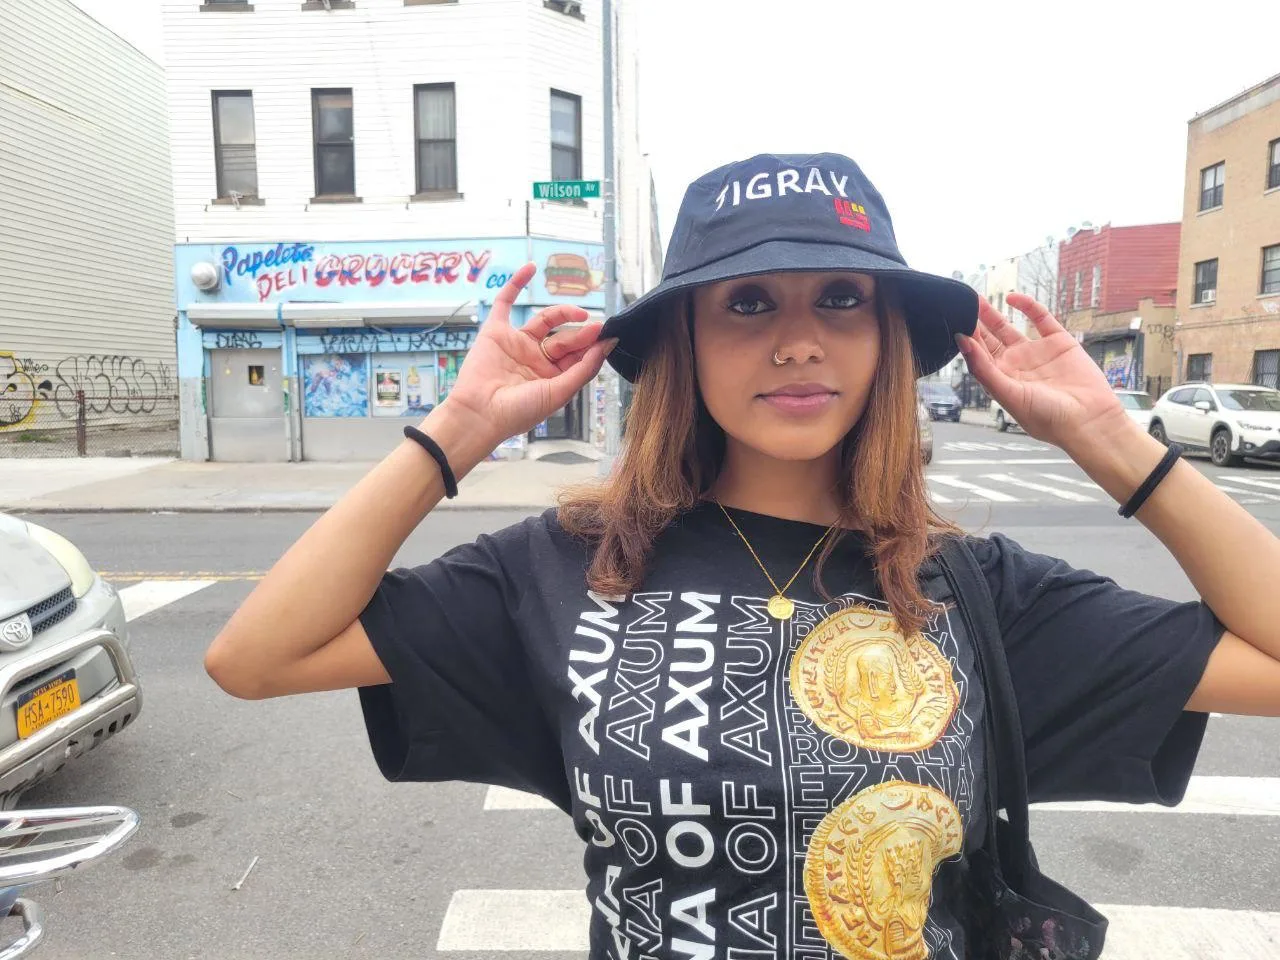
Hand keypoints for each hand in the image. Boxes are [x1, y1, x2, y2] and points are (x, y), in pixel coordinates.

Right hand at [433, 263, 615, 444]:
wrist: (480, 414)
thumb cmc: (518, 412)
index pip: (578, 357)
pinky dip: (516, 284)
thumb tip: (606, 345)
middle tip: (596, 326)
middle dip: (582, 333)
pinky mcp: (496, 332)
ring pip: (544, 320)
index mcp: (552, 378)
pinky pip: (505, 303)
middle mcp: (536, 360)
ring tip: (579, 313)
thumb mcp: (560, 391)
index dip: (593, 347)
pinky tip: (530, 268)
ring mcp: (517, 344)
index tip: (608, 337)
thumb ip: (584, 368)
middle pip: (565, 339)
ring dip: (563, 312)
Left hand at [956, 294, 1135, 452]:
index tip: (952, 321)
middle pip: (988, 340)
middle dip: (974, 324)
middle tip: (959, 305)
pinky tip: (1012, 298)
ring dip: (993, 315)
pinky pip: (1040, 319)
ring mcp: (1036, 353)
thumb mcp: (1009, 394)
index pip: (977, 356)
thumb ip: (984, 368)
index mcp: (1001, 381)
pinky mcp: (1059, 342)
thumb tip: (962, 341)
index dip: (966, 339)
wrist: (1090, 420)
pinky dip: (1027, 307)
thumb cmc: (1048, 417)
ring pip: (1009, 328)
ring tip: (976, 299)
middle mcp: (1016, 366)